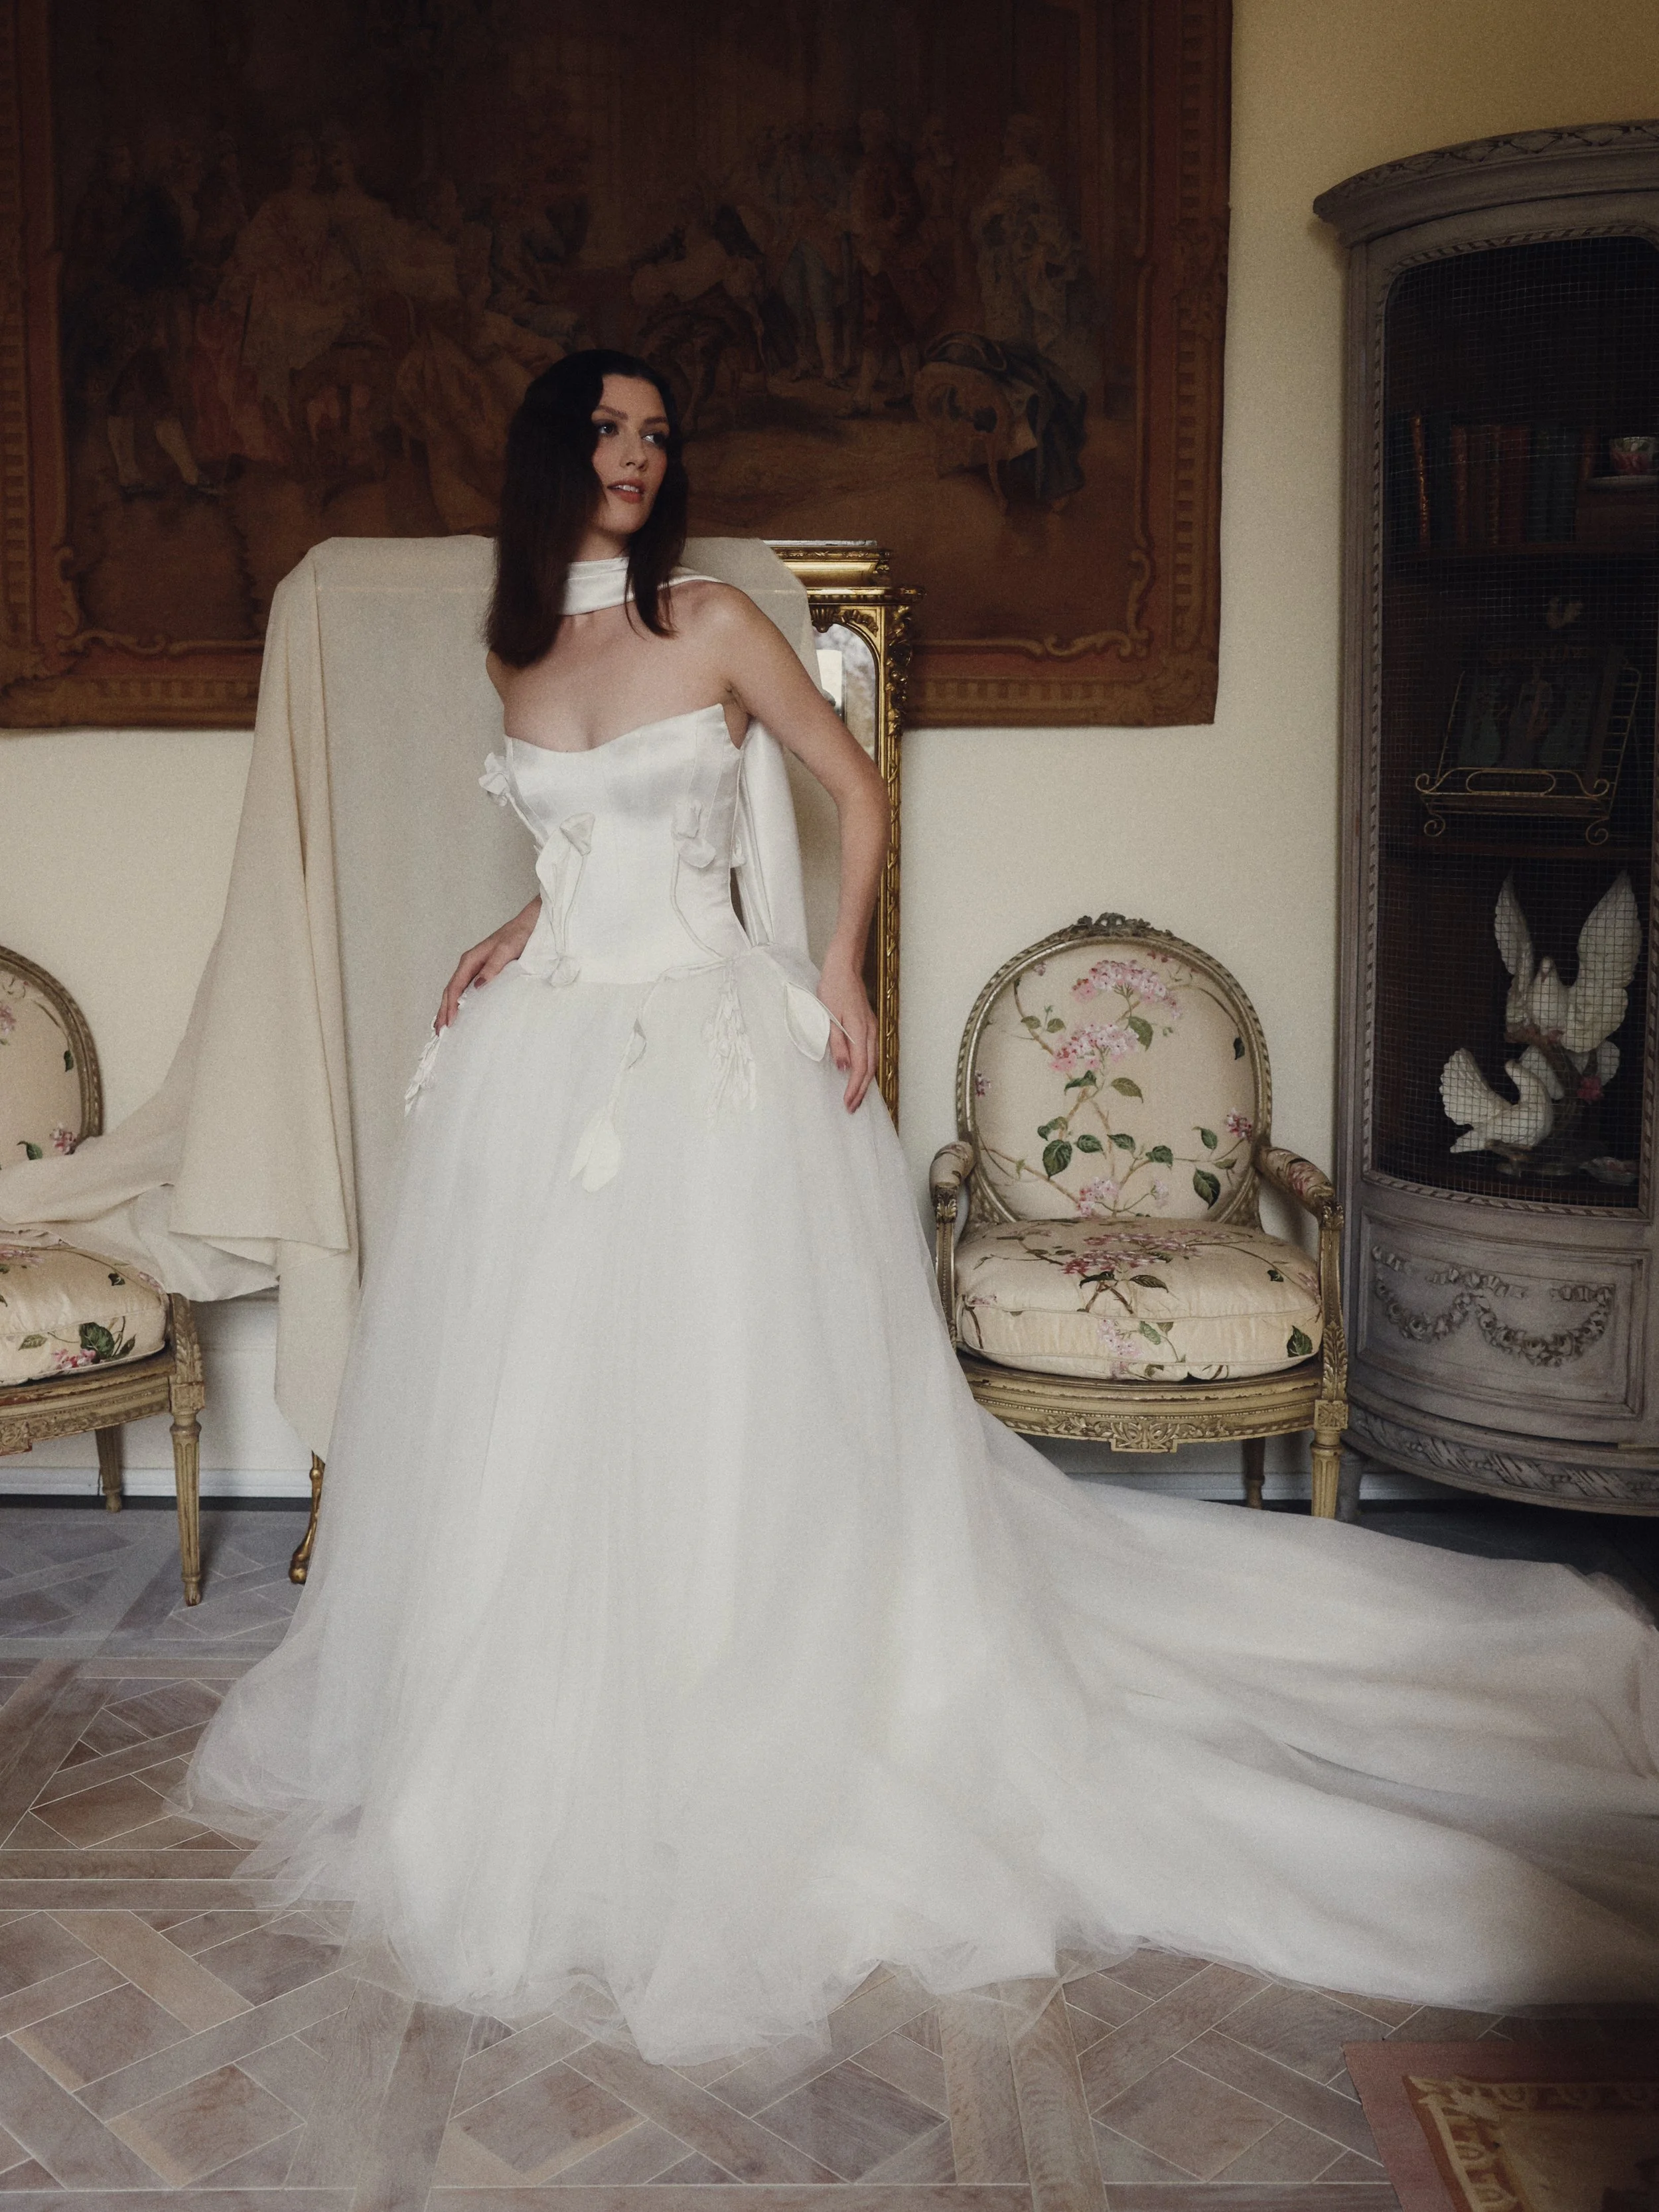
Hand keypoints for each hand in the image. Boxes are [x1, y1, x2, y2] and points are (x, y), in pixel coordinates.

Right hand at [436, 904, 537, 1030]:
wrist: (530, 923)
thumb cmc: (519, 934)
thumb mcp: (507, 950)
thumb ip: (493, 966)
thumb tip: (478, 985)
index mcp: (471, 959)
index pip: (455, 987)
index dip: (450, 1006)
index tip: (449, 1022)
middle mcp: (470, 964)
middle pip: (451, 991)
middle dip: (443, 1011)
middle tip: (440, 1031)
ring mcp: (475, 967)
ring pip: (456, 991)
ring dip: (448, 1008)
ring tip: (443, 1026)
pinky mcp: (484, 971)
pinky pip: (466, 989)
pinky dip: (458, 1002)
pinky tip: (459, 1011)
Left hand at [818, 954, 878, 1112]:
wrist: (843, 967)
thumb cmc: (832, 989)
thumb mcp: (827, 1017)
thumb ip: (837, 1044)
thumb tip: (845, 1068)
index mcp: (859, 1031)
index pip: (860, 1068)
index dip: (855, 1088)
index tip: (848, 1103)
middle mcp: (869, 1032)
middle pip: (870, 1068)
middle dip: (862, 1090)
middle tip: (853, 1107)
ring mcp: (871, 1028)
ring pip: (873, 1061)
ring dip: (866, 1081)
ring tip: (856, 1096)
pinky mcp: (868, 1025)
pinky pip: (871, 1052)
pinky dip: (867, 1068)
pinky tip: (861, 1074)